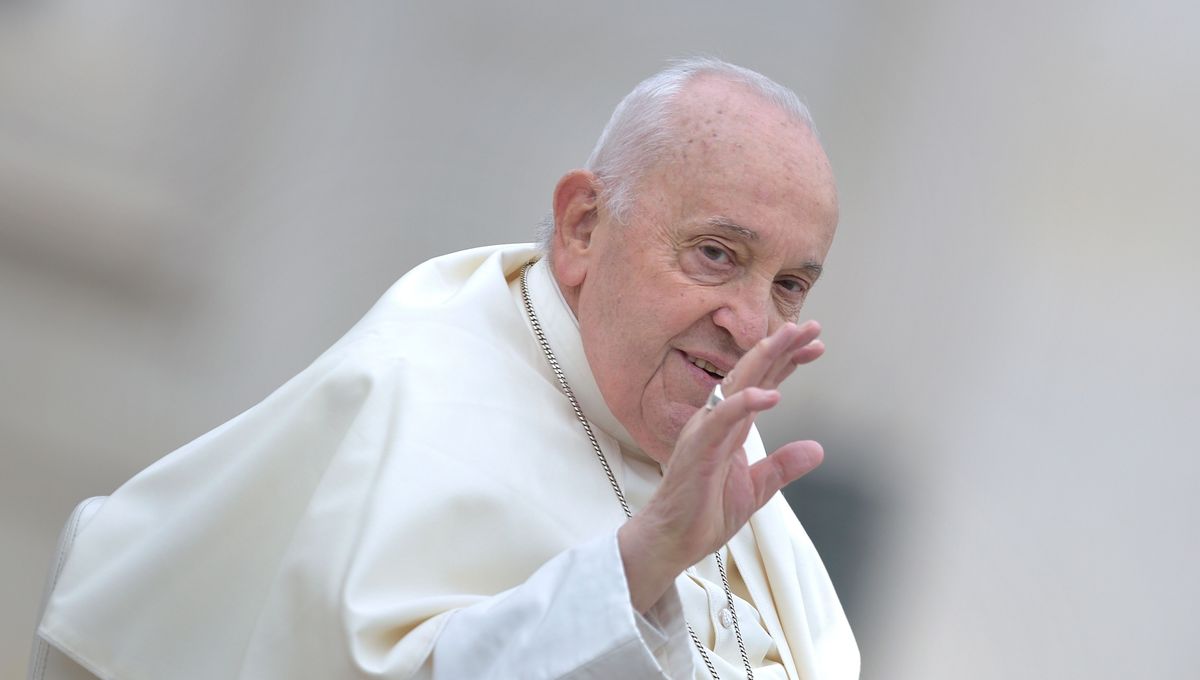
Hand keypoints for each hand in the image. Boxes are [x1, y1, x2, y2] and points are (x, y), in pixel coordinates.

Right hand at [618, 321, 825, 611]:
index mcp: (731, 426)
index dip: (788, 361)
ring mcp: (706, 430)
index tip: (816, 344)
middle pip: (752, 373)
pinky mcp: (698, 448)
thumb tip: (817, 449)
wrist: (672, 541)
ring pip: (737, 383)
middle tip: (810, 325)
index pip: (762, 383)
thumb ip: (783, 466)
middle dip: (781, 346)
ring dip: (764, 358)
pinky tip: (771, 394)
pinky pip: (723, 419)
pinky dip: (745, 403)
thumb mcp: (756, 488)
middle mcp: (717, 420)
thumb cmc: (703, 512)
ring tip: (789, 336)